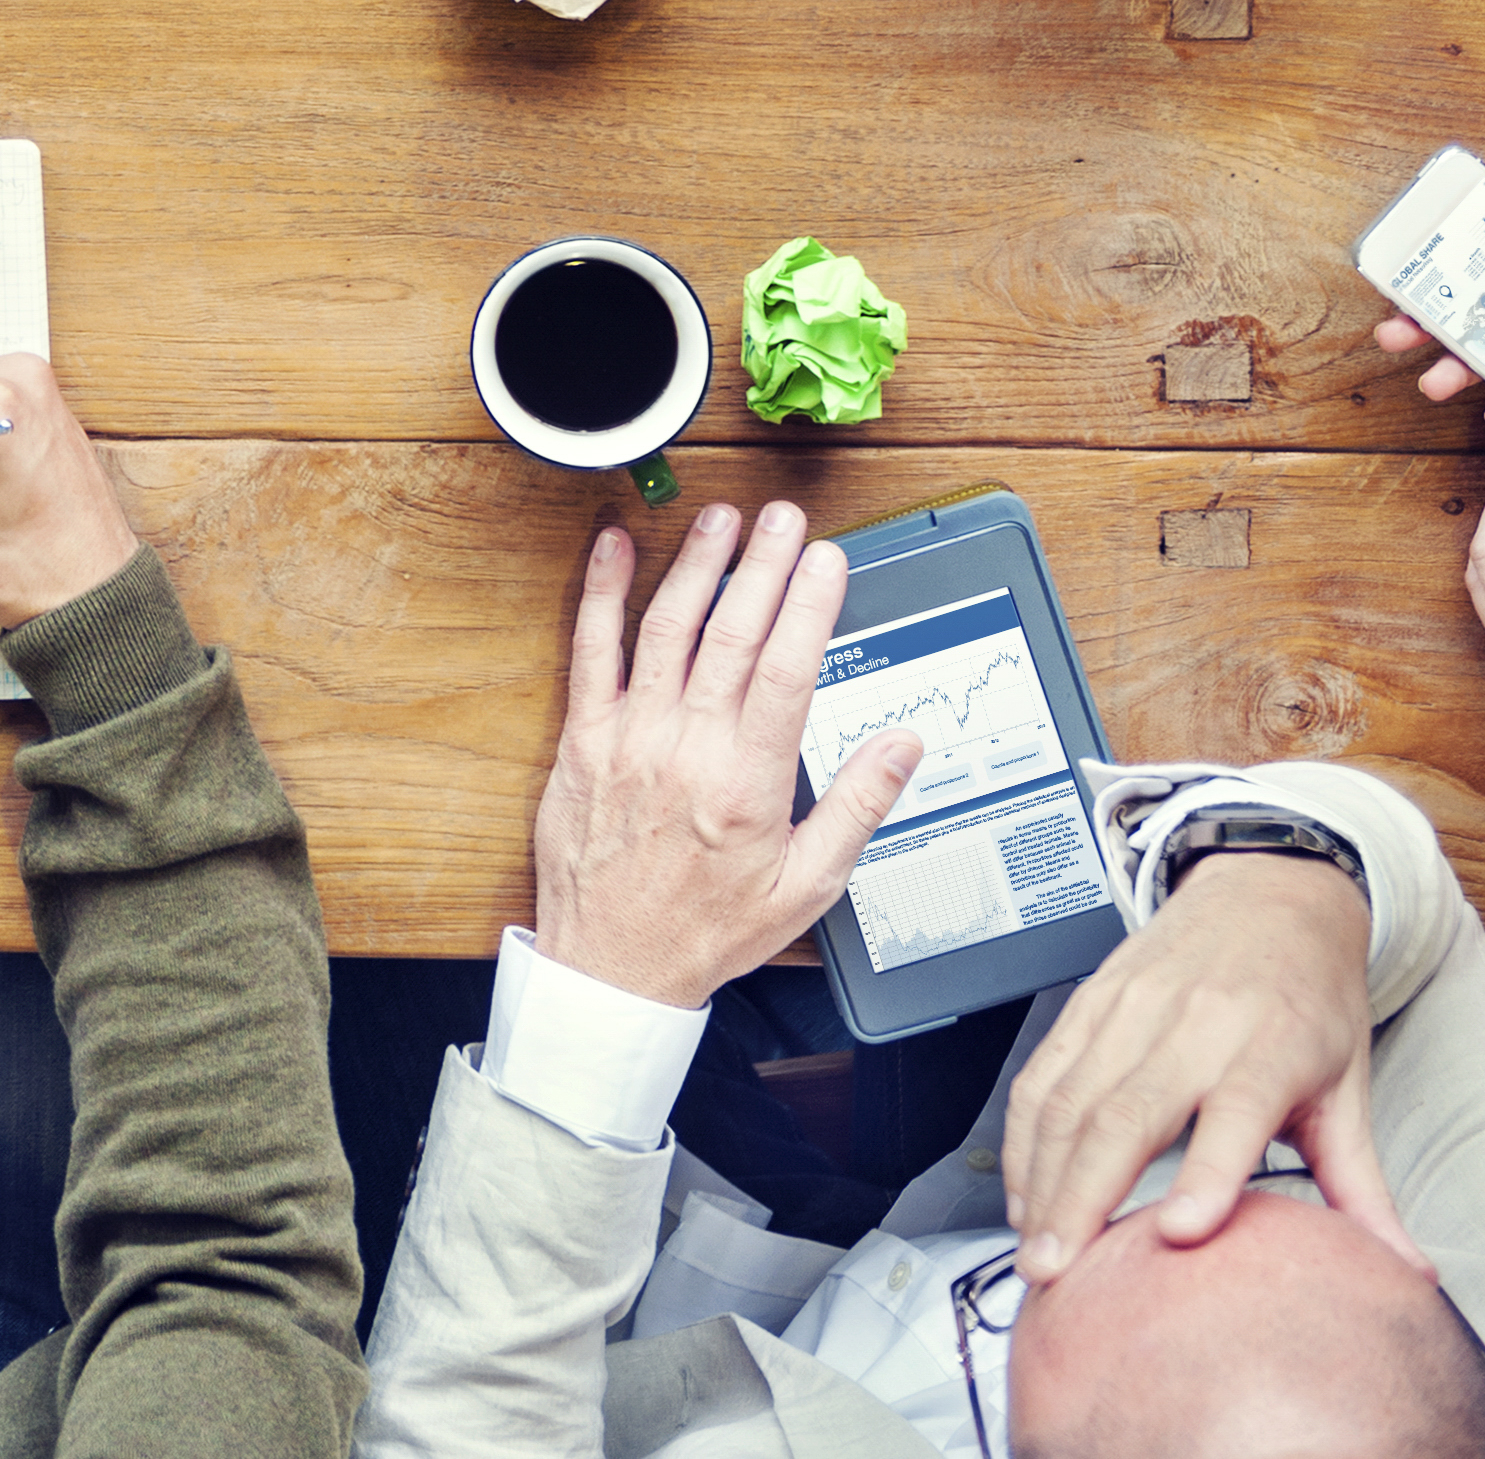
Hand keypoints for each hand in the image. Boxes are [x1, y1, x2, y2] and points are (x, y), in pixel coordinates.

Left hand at [531, 503, 922, 1010]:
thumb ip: (856, 808)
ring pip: (665, 629)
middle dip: (764, 567)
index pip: (786, 671)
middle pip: (731, 635)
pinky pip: (589, 652)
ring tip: (723, 518)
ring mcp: (627, 738)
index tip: (828, 560)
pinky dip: (602, 594)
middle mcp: (685, 750)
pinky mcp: (581, 740)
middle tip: (786, 518)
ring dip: (696, 565)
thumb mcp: (806, 887)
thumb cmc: (709, 930)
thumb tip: (903, 745)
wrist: (612, 968)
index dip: (810, 607)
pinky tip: (616, 546)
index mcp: (746, 784)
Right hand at [1006, 852, 1416, 1282]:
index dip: (1207, 1174)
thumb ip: (1364, 1186)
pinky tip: (1026, 1190)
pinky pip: (1042, 1076)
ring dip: (1042, 1180)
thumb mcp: (1350, 1088)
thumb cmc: (1310, 995)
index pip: (1236, 1113)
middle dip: (1082, 1199)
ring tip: (1035, 1248)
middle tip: (1060, 1271)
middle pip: (1125, 1116)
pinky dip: (1024, 1139)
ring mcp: (1131, 1009)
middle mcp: (1193, 1023)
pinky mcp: (1090, 1001)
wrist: (1270, 892)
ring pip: (1069, 1101)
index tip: (1181, 1234)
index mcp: (1270, 1046)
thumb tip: (1404, 1271)